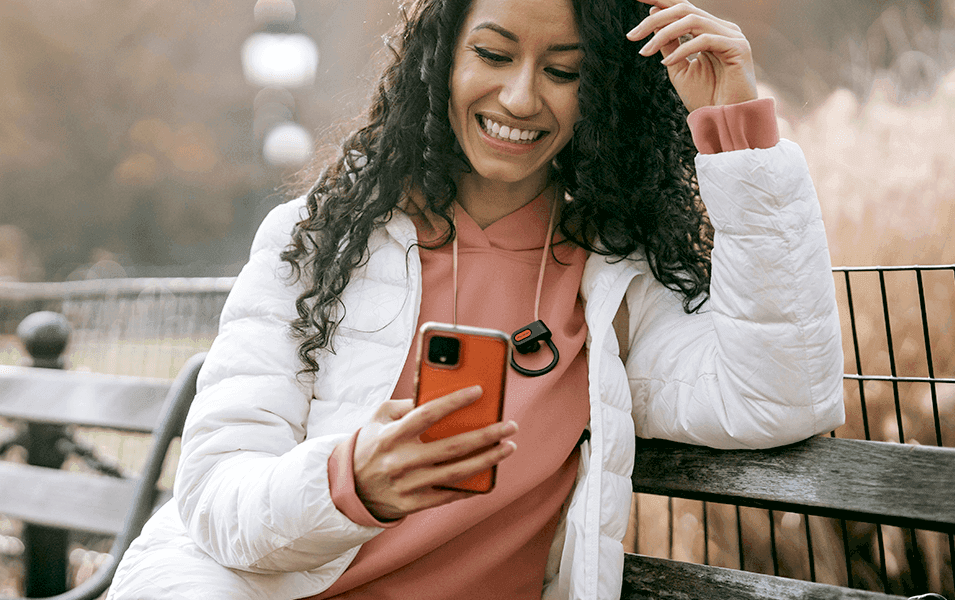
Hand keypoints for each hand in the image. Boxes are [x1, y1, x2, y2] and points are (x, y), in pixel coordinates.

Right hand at [352, 386, 517, 520]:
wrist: (350, 488)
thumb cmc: (370, 446)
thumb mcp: (379, 419)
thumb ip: (405, 404)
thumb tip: (438, 395)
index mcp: (392, 435)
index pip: (427, 414)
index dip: (454, 401)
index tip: (478, 391)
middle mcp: (401, 461)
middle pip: (452, 446)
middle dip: (486, 435)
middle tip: (509, 426)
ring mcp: (409, 485)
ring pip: (457, 472)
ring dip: (488, 460)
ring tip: (508, 447)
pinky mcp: (414, 503)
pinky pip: (449, 494)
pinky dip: (470, 485)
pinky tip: (488, 474)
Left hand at [627, 0, 757, 112]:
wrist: (726, 121)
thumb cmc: (705, 99)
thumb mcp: (678, 68)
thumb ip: (668, 44)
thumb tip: (652, 18)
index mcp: (710, 30)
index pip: (683, 8)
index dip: (660, 0)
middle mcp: (723, 28)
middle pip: (684, 9)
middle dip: (655, 20)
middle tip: (632, 35)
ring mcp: (733, 36)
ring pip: (692, 20)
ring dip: (663, 34)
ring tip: (644, 51)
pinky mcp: (739, 48)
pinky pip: (704, 39)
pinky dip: (682, 49)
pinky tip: (666, 64)